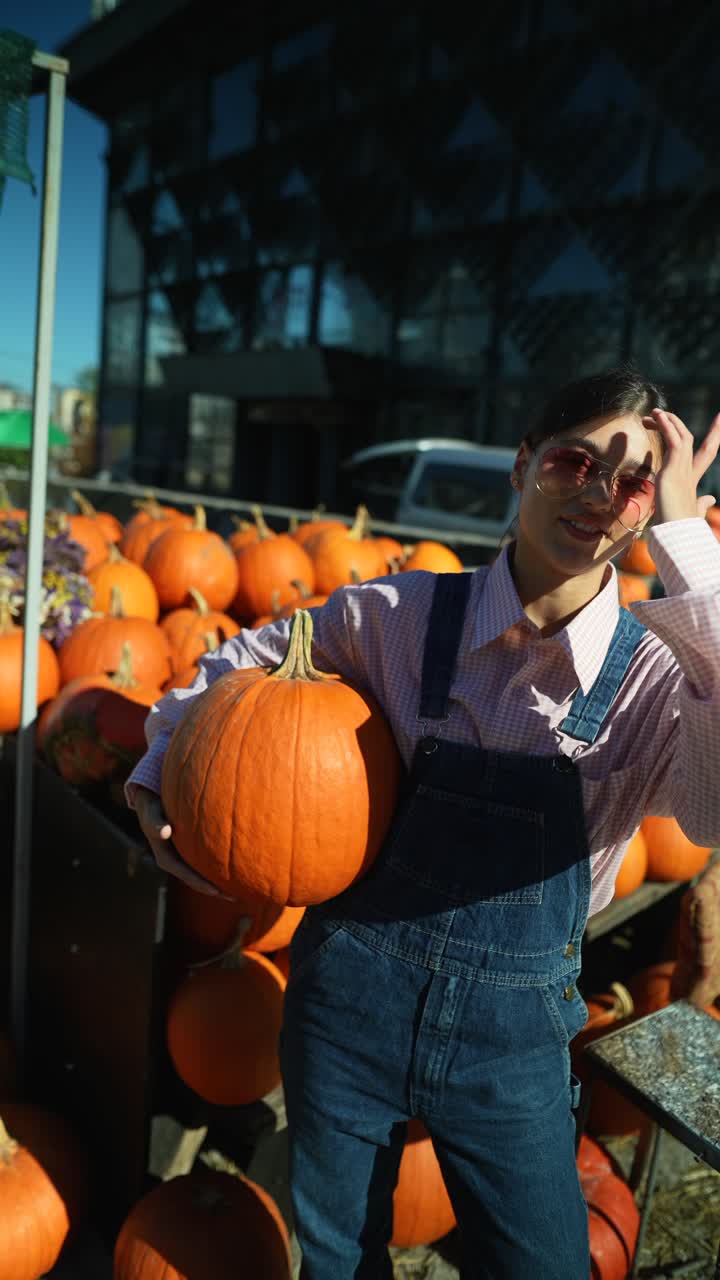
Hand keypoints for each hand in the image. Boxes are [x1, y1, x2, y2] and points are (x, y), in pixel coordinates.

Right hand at [134, 786, 227, 896]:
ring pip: (201, 875)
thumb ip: (156, 822)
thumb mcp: (151, 814)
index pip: (186, 876)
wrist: (151, 805)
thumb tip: (164, 831)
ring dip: (218, 884)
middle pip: (196, 881)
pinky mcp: (188, 854)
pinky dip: (217, 869)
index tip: (217, 892)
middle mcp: (174, 863)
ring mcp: (181, 860)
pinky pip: (204, 865)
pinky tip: (235, 870)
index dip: (202, 884)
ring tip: (240, 890)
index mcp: (165, 860)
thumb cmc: (153, 808)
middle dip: (214, 890)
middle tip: (236, 898)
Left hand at [644, 408, 719, 524]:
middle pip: (696, 441)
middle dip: (684, 423)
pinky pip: (674, 439)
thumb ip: (700, 505)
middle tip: (665, 413)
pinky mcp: (674, 469)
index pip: (705, 454)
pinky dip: (666, 425)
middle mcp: (690, 473)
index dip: (713, 437)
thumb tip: (709, 498)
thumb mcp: (689, 514)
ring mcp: (683, 469)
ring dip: (668, 422)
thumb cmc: (680, 530)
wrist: (677, 536)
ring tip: (653, 414)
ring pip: (682, 436)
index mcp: (692, 482)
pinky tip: (656, 416)